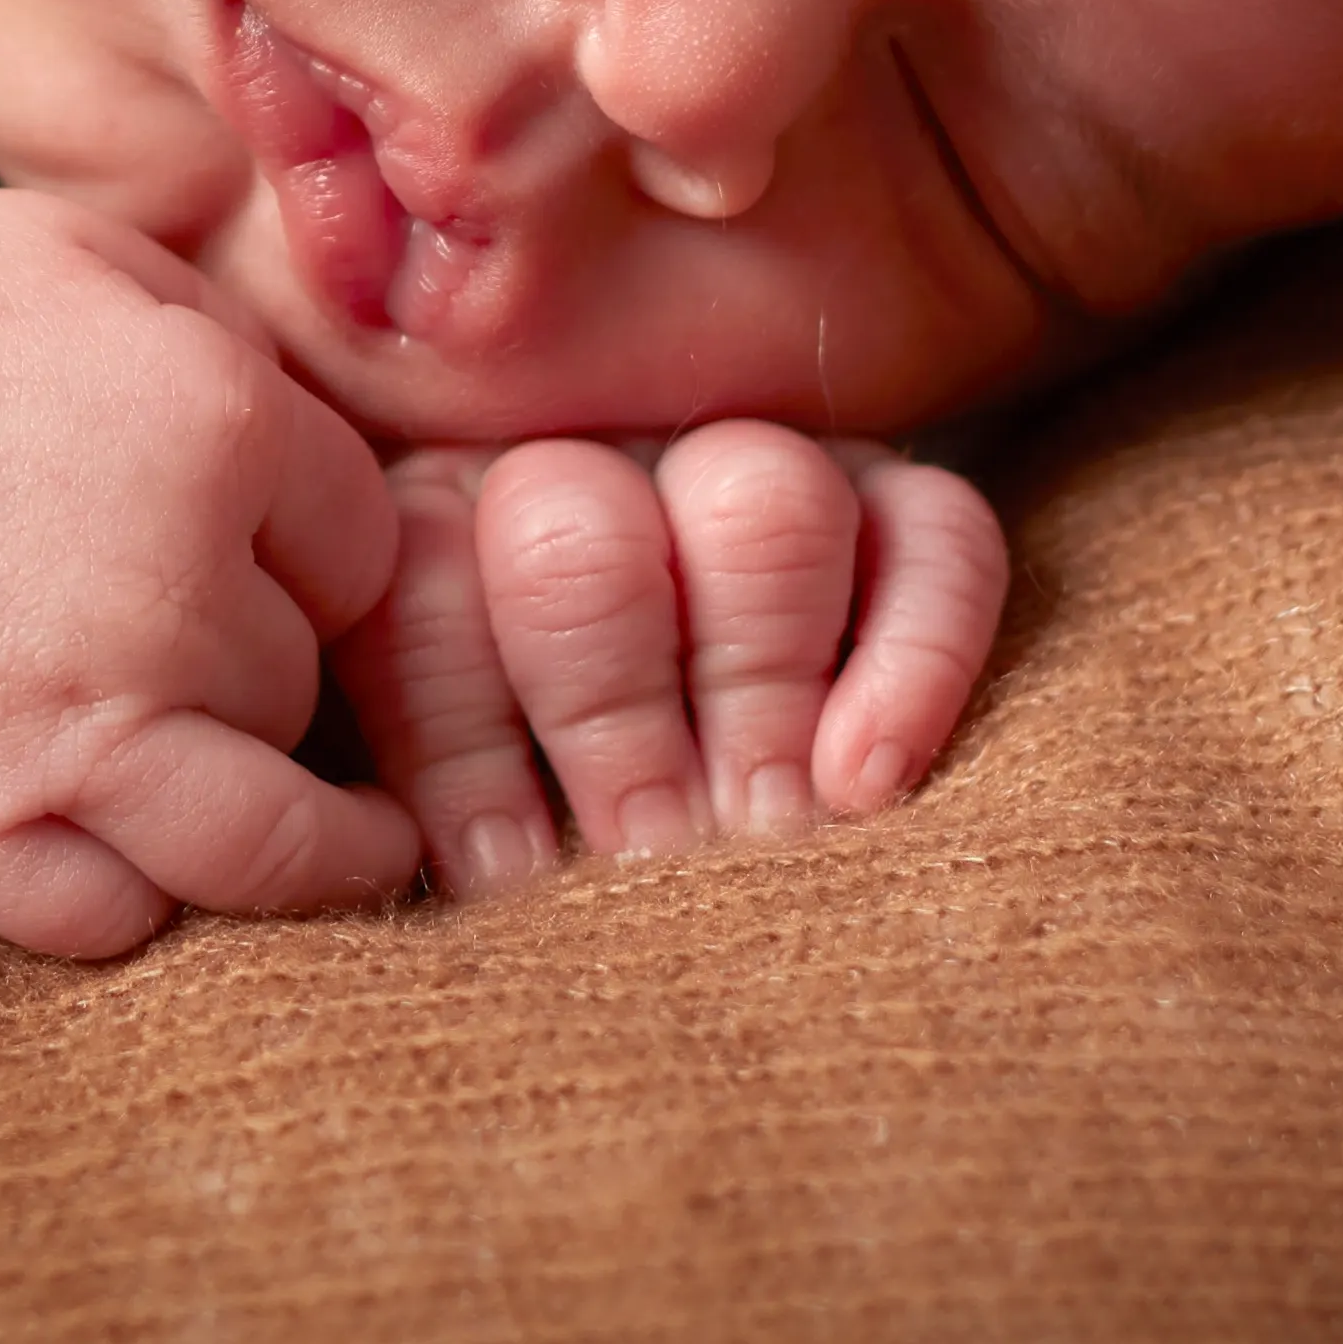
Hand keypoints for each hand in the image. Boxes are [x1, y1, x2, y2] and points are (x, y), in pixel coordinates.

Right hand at [0, 196, 421, 960]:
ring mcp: (76, 726)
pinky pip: (108, 917)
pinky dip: (139, 904)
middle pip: (311, 688)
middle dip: (278, 673)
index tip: (277, 562)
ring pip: (267, 845)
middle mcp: (181, 597)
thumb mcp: (89, 255)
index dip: (329, 558)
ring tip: (332, 852)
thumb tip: (315, 438)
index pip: (370, 549)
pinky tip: (151, 872)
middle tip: (213, 654)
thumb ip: (230, 340)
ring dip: (297, 845)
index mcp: (225, 431)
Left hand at [347, 423, 1009, 896]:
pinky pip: (934, 532)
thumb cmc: (530, 851)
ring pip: (759, 504)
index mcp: (426, 529)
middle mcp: (582, 469)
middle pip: (581, 535)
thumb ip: (408, 812)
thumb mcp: (434, 823)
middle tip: (649, 861)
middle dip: (612, 720)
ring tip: (763, 835)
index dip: (460, 744)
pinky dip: (912, 653)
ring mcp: (747, 467)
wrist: (703, 842)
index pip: (421, 588)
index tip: (505, 875)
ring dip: (756, 686)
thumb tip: (427, 874)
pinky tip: (870, 780)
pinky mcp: (900, 504)